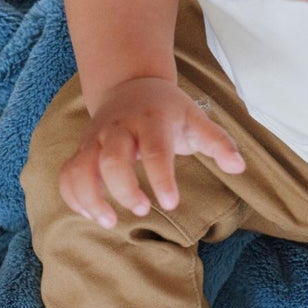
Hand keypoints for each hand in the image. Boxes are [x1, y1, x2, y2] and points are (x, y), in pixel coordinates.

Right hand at [60, 78, 245, 227]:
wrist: (130, 86)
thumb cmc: (168, 110)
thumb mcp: (196, 118)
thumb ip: (218, 142)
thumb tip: (239, 167)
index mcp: (151, 120)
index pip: (155, 150)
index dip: (161, 178)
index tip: (170, 204)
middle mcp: (119, 129)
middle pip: (111, 159)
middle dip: (123, 189)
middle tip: (143, 210)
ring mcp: (97, 139)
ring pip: (81, 168)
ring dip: (90, 197)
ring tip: (109, 221)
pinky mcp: (82, 150)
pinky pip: (68, 174)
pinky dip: (73, 197)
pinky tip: (92, 215)